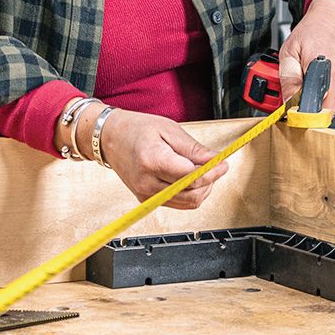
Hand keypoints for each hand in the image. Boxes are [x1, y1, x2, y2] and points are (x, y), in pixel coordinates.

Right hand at [92, 108, 228, 209]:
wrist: (110, 138)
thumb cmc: (136, 129)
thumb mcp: (169, 129)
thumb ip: (193, 149)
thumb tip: (214, 159)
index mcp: (152, 160)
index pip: (191, 176)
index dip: (212, 172)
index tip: (223, 164)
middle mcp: (147, 182)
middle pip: (192, 192)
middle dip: (210, 180)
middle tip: (216, 165)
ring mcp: (146, 194)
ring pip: (188, 202)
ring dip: (202, 189)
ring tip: (203, 171)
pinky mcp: (147, 200)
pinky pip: (178, 204)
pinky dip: (191, 194)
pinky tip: (191, 179)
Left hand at [278, 0, 334, 111]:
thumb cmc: (314, 31)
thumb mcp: (290, 52)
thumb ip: (288, 80)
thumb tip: (287, 103)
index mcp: (329, 77)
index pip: (314, 114)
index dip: (300, 115)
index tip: (292, 109)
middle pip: (321, 115)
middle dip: (308, 108)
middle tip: (301, 88)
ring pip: (330, 110)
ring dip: (319, 101)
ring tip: (314, 80)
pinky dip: (329, 96)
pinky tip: (325, 80)